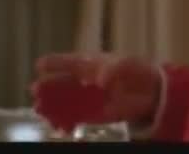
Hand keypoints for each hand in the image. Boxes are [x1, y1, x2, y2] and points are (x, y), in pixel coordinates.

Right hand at [30, 52, 161, 126]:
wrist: (153, 92)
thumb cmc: (138, 72)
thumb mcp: (127, 65)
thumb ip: (114, 70)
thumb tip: (101, 78)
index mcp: (94, 63)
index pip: (71, 62)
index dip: (56, 62)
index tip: (39, 64)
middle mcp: (88, 81)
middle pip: (64, 84)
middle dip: (49, 88)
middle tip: (34, 92)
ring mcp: (91, 97)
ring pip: (67, 102)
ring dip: (53, 106)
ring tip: (41, 111)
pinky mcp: (96, 113)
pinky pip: (77, 117)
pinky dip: (67, 121)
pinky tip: (59, 125)